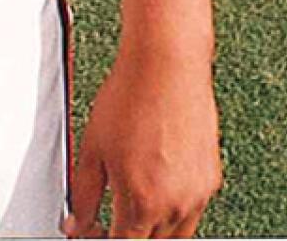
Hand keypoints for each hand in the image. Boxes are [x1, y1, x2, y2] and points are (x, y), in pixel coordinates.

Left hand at [64, 42, 221, 238]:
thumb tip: (75, 224)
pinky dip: (174, 207)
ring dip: (153, 227)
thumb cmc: (129, 95)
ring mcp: (197, 193)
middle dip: (129, 235)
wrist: (166, 62)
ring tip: (132, 198)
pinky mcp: (211, 178)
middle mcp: (175, 204)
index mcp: (142, 201)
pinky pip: (193, 209)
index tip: (93, 229)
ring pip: (176, 233)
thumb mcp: (92, 147)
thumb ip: (83, 194)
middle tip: (109, 218)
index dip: (103, 240)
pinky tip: (156, 180)